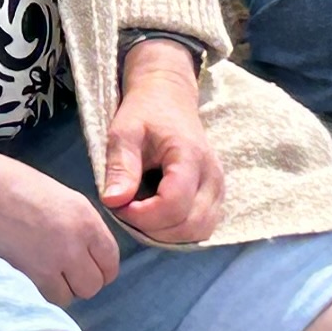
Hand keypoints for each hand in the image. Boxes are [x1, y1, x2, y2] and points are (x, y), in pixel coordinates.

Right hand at [0, 128, 121, 304]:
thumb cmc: (4, 182)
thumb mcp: (56, 195)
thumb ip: (76, 225)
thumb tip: (83, 251)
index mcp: (85, 217)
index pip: (111, 262)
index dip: (96, 267)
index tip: (80, 266)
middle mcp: (75, 242)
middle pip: (94, 284)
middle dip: (78, 281)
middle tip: (57, 271)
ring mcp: (52, 263)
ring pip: (70, 297)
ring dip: (57, 290)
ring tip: (36, 272)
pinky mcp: (28, 277)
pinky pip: (46, 300)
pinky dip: (38, 294)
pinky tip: (23, 276)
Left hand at [101, 42, 225, 245]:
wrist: (169, 97)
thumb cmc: (145, 112)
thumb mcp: (124, 131)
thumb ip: (120, 165)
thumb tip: (113, 201)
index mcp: (191, 157)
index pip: (174, 205)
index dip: (142, 215)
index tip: (118, 202)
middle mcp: (213, 177)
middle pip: (189, 225)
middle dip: (153, 228)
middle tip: (127, 209)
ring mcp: (219, 188)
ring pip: (199, 232)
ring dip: (166, 233)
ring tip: (141, 212)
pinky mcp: (216, 196)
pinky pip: (201, 227)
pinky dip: (177, 230)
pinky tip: (156, 214)